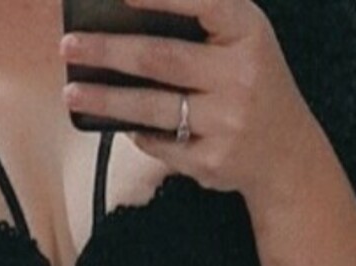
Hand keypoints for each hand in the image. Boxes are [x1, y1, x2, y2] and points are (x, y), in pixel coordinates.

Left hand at [60, 0, 317, 207]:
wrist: (286, 152)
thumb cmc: (250, 80)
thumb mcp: (242, 37)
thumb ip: (202, 17)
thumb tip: (128, 8)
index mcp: (248, 31)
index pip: (201, 3)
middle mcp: (240, 75)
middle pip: (161, 58)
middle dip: (108, 51)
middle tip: (69, 45)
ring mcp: (227, 122)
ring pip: (152, 108)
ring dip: (105, 99)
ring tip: (71, 92)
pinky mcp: (212, 160)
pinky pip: (160, 143)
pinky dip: (136, 131)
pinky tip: (117, 122)